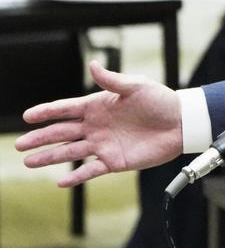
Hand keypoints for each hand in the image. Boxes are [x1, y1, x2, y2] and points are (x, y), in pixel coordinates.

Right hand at [15, 61, 182, 186]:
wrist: (182, 123)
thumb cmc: (161, 101)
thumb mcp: (136, 86)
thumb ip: (112, 80)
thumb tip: (93, 65)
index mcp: (98, 106)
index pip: (65, 109)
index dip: (46, 112)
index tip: (28, 116)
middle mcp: (96, 127)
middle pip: (62, 132)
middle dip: (40, 138)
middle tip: (20, 145)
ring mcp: (104, 145)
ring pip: (70, 152)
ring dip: (50, 157)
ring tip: (29, 162)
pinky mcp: (115, 161)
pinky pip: (91, 170)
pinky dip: (77, 176)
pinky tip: (61, 182)